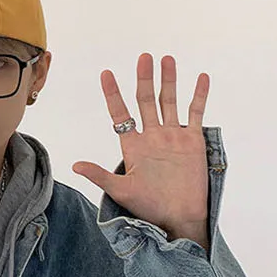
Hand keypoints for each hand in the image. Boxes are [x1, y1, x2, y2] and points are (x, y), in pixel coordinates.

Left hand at [73, 54, 209, 245]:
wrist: (180, 219)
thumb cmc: (149, 207)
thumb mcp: (122, 191)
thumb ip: (101, 176)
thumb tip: (75, 165)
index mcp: (134, 145)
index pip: (121, 114)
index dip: (113, 94)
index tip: (106, 74)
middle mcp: (152, 136)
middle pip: (146, 100)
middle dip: (144, 79)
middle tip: (144, 57)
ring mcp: (173, 136)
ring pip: (169, 101)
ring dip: (169, 80)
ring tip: (167, 59)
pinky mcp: (193, 142)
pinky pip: (195, 113)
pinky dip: (199, 95)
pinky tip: (201, 77)